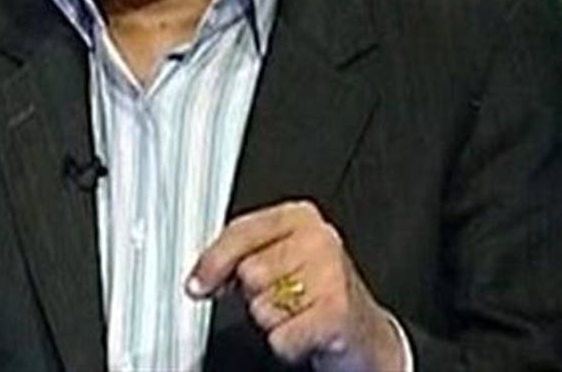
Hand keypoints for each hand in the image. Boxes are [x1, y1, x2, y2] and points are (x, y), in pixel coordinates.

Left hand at [186, 200, 403, 371]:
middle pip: (248, 272)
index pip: (241, 231)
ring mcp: (330, 274)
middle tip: (282, 299)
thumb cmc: (318, 293)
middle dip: (254, 294)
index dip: (212, 262)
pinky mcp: (336, 312)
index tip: (196, 284)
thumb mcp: (279, 259)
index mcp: (301, 217)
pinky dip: (286, 345)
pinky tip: (306, 335)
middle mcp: (319, 239)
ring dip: (272, 321)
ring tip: (297, 314)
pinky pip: (280, 336)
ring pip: (261, 306)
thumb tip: (202, 275)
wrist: (365, 334)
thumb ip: (240, 255)